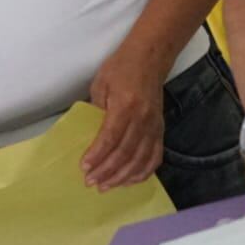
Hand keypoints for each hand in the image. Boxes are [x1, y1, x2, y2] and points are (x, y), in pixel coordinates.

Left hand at [83, 48, 166, 190]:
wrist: (150, 58)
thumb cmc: (122, 67)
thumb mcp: (101, 84)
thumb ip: (96, 110)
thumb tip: (90, 136)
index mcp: (126, 105)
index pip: (111, 137)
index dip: (97, 155)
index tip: (84, 168)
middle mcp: (143, 118)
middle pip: (125, 153)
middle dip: (106, 171)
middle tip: (90, 182)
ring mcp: (154, 126)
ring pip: (140, 160)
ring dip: (122, 177)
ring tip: (105, 186)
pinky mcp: (160, 130)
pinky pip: (154, 157)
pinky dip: (143, 172)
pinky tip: (129, 180)